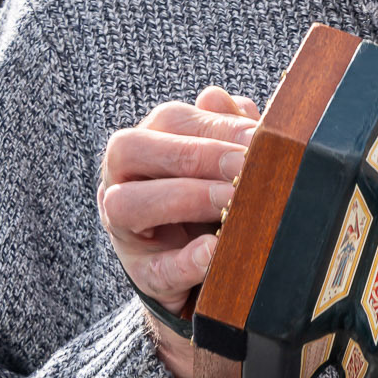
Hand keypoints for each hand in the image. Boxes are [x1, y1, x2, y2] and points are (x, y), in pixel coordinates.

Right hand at [98, 85, 260, 377]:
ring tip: (229, 203)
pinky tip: (214, 251)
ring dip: (184, 199)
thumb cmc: (210, 197)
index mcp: (145, 142)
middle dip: (194, 155)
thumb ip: (228, 130)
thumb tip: (230, 103)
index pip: (169, 120)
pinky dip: (187, 260)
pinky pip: (157, 267)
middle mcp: (122, 179)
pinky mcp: (143, 274)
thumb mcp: (222, 161)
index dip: (213, 125)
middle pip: (131, 150)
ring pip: (127, 205)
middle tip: (242, 167)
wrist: (200, 263)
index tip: (255, 136)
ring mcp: (125, 229)